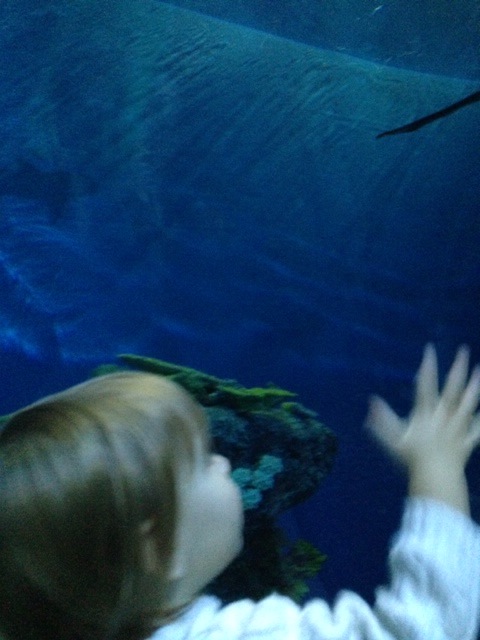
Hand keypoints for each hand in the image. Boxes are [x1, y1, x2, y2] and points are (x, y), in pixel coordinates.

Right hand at [365, 344, 479, 513]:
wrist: (436, 477)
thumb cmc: (412, 458)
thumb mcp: (392, 438)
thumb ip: (382, 419)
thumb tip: (372, 402)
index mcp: (426, 412)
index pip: (426, 384)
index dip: (428, 366)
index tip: (430, 350)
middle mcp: (444, 415)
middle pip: (453, 388)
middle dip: (458, 368)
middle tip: (464, 351)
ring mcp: (458, 427)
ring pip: (468, 403)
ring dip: (475, 386)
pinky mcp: (466, 441)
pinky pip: (476, 429)